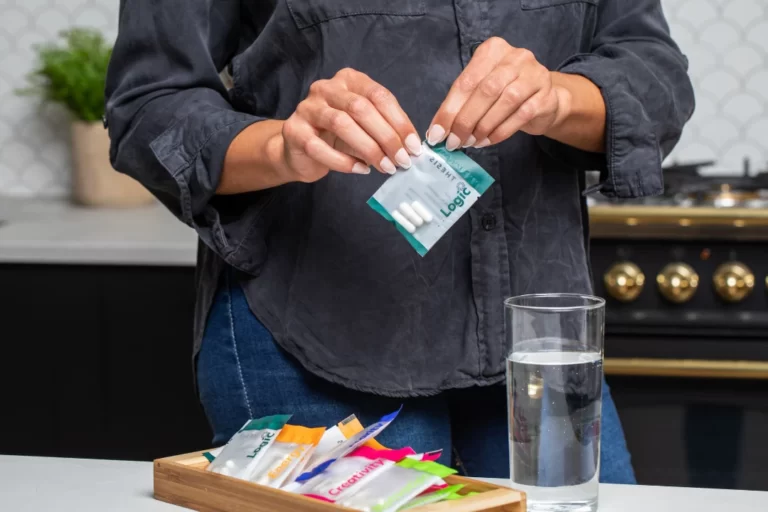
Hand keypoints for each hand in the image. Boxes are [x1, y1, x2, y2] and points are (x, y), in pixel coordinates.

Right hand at [278, 68, 421, 182]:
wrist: (298, 149)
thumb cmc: (336, 136)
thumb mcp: (364, 126)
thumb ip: (383, 129)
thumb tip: (410, 147)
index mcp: (348, 80)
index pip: (379, 96)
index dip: (399, 122)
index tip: (414, 146)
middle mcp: (326, 88)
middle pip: (361, 108)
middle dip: (386, 137)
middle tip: (402, 160)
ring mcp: (307, 108)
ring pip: (341, 124)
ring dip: (368, 148)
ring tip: (385, 167)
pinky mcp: (294, 131)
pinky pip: (320, 147)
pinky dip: (344, 162)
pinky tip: (362, 170)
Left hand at [426, 37, 569, 150]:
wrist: (544, 100)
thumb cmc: (505, 93)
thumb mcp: (481, 89)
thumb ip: (461, 103)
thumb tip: (438, 130)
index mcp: (493, 50)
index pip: (466, 81)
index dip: (450, 109)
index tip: (437, 133)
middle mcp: (516, 57)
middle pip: (485, 90)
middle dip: (465, 120)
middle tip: (454, 142)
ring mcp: (534, 74)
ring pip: (505, 102)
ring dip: (483, 127)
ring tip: (471, 142)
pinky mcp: (545, 96)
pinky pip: (520, 116)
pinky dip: (500, 132)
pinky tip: (487, 141)